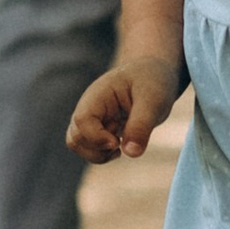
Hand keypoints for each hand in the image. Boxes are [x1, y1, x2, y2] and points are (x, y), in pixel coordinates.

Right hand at [65, 51, 181, 160]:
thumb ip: (141, 126)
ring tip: (120, 145)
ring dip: (98, 154)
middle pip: (75, 137)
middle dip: (97, 149)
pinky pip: (90, 148)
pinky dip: (103, 154)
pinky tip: (122, 146)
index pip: (82, 120)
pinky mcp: (99, 128)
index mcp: (99, 94)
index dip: (96, 137)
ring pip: (78, 145)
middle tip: (120, 143)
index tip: (117, 142)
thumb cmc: (153, 82)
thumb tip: (131, 153)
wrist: (154, 75)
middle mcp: (90, 107)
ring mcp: (92, 118)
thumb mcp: (154, 101)